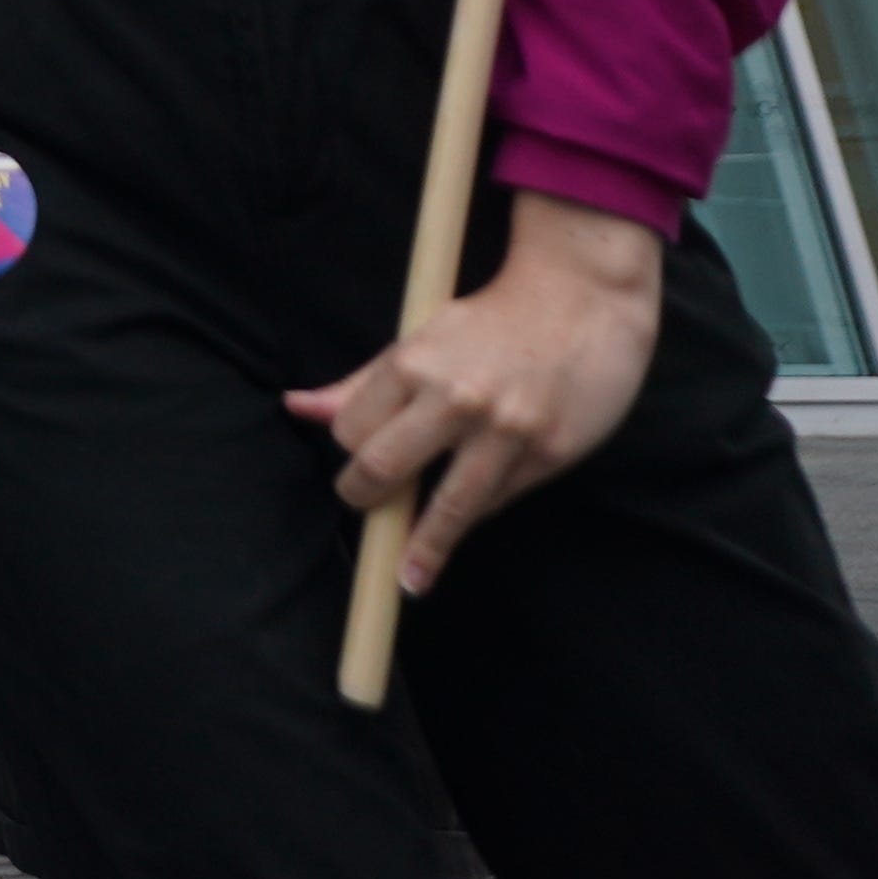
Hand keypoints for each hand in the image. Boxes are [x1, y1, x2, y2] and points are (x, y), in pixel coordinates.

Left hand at [291, 192, 662, 593]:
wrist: (581, 300)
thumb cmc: (491, 319)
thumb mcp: (421, 336)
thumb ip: (361, 382)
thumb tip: (296, 407)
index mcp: (414, 363)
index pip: (352, 429)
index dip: (348, 449)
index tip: (353, 459)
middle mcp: (456, 398)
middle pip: (383, 468)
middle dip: (364, 498)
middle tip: (363, 509)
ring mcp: (506, 430)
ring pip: (450, 506)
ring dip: (425, 547)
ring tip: (409, 578)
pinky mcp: (549, 453)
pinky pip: (499, 499)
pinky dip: (476, 513)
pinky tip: (463, 525)